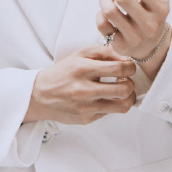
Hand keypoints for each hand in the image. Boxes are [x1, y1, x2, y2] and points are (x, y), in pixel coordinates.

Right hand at [22, 45, 136, 125]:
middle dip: (131, 83)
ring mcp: (86, 107)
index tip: (129, 66)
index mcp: (83, 69)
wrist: (41, 95)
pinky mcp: (87, 119)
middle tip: (126, 80)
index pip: (119, 69)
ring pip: (122, 106)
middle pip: (124, 89)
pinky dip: (112, 104)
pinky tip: (106, 98)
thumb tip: (125, 57)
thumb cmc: (63, 72)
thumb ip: (103, 52)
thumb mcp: (80, 54)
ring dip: (128, 97)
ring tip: (123, 91)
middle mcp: (85, 90)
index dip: (130, 67)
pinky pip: (110, 113)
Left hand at [96, 0, 171, 61]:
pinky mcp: (121, 45)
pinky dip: (100, 15)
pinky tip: (107, 15)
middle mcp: (150, 24)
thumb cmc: (154, 7)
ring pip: (109, 11)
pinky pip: (102, 25)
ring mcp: (135, 37)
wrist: (153, 42)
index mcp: (161, 7)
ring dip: (104, 0)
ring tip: (109, 0)